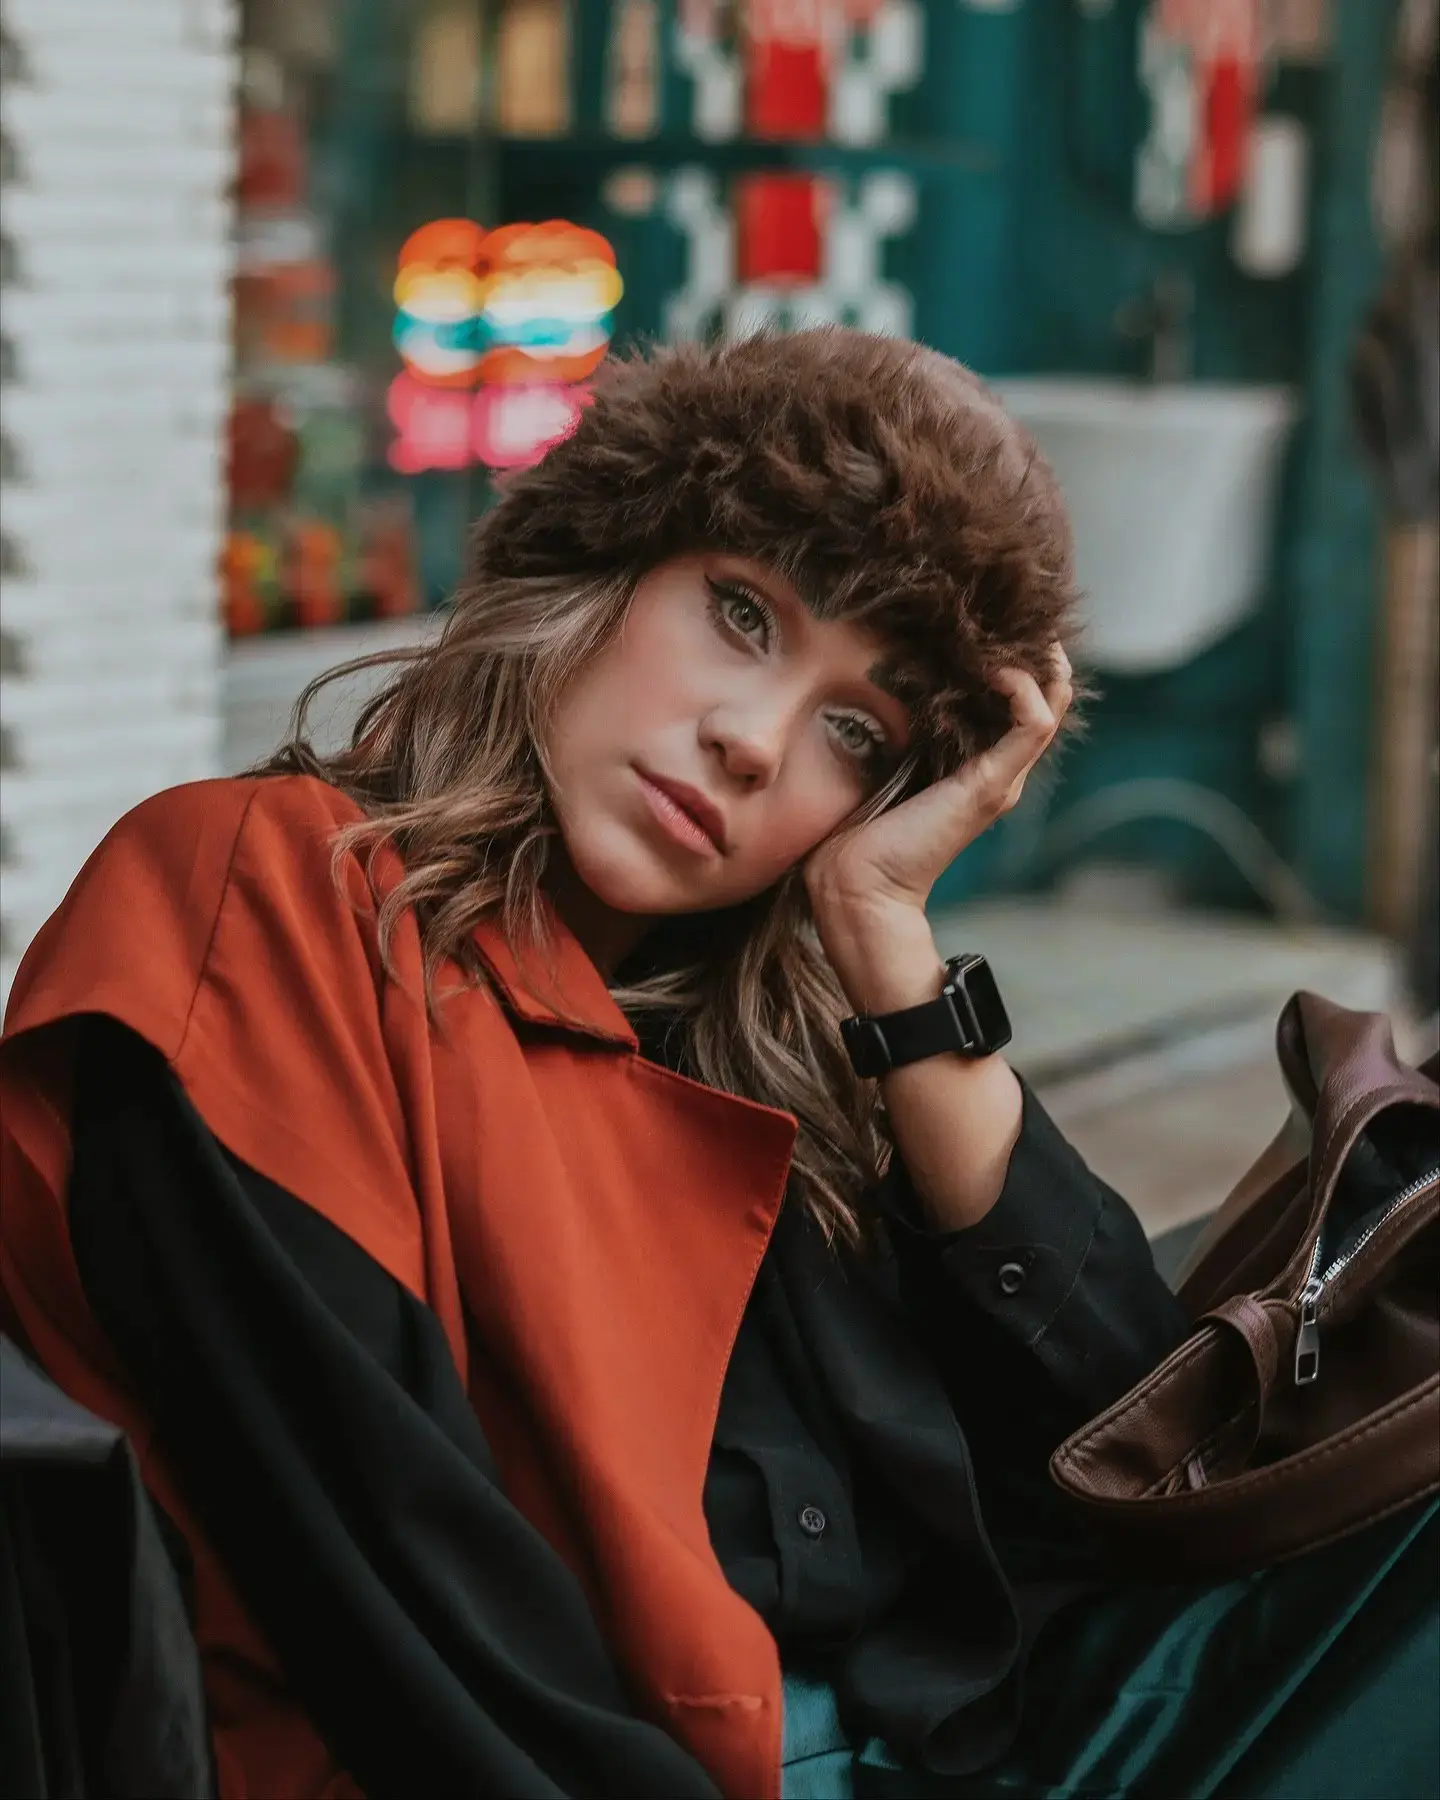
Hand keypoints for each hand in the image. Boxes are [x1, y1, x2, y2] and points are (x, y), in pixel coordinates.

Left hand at [807, 646, 1073, 1013]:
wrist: (854, 887)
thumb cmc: (850, 831)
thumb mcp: (874, 761)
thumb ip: (888, 727)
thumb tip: (869, 675)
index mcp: (972, 765)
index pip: (1015, 698)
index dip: (1012, 653)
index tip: (984, 615)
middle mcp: (996, 770)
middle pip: (1045, 694)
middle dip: (1033, 645)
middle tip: (1008, 604)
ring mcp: (999, 779)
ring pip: (1050, 702)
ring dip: (1034, 658)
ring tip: (1009, 626)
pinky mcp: (991, 785)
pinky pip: (1033, 722)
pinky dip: (1023, 686)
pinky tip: (996, 666)